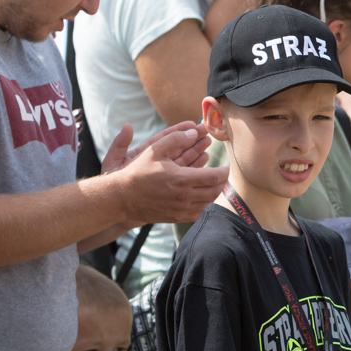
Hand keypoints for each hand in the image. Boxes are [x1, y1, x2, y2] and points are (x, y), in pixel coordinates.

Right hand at [104, 122, 229, 224]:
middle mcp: (184, 197)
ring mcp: (181, 210)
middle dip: (223, 182)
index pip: (214, 177)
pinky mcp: (176, 218)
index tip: (228, 166)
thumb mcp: (154, 150)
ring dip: (214, 192)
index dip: (225, 171)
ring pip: (207, 203)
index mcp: (182, 180)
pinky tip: (200, 195)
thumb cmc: (137, 172)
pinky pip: (197, 212)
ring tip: (214, 183)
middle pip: (215, 192)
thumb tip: (193, 132)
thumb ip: (175, 138)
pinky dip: (203, 203)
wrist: (122, 198)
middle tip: (224, 174)